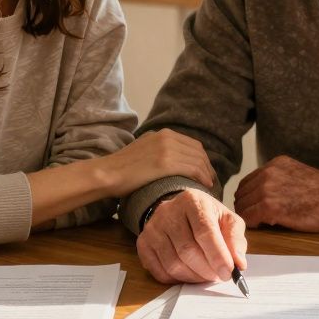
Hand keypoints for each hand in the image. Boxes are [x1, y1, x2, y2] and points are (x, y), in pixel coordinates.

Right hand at [100, 129, 216, 196]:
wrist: (107, 173)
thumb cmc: (121, 168)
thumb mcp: (142, 150)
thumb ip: (157, 150)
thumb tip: (170, 162)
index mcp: (162, 133)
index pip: (191, 143)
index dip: (201, 157)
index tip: (205, 170)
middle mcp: (167, 137)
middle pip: (197, 150)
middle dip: (207, 165)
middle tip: (210, 178)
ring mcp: (167, 148)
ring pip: (198, 159)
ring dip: (207, 172)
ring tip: (209, 184)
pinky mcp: (166, 162)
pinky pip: (193, 168)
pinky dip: (202, 176)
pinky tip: (205, 185)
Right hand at [136, 188, 246, 283]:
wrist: (180, 210)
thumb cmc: (207, 217)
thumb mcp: (227, 220)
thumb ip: (236, 239)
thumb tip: (239, 263)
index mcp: (193, 201)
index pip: (204, 231)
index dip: (217, 256)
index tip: (228, 273)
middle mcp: (169, 211)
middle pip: (187, 250)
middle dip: (206, 270)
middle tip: (218, 276)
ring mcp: (153, 227)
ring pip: (172, 263)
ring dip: (193, 277)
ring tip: (205, 275)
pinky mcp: (143, 243)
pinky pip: (159, 271)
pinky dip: (176, 279)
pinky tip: (189, 274)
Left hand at [234, 155, 318, 232]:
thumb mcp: (299, 175)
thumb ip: (280, 180)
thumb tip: (266, 194)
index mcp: (276, 164)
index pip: (248, 181)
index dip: (249, 197)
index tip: (253, 207)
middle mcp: (269, 173)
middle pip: (242, 193)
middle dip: (246, 206)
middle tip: (254, 218)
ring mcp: (267, 189)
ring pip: (243, 206)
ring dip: (249, 216)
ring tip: (261, 224)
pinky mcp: (270, 206)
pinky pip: (249, 217)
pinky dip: (253, 224)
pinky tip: (264, 227)